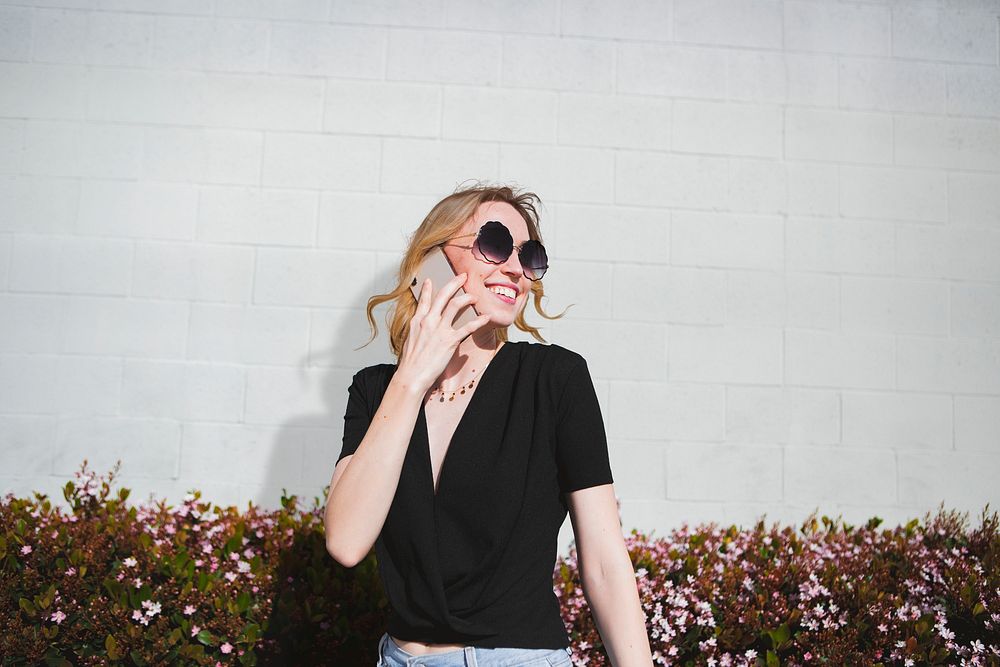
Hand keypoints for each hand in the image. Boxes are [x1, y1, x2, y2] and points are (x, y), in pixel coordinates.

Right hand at [395, 273, 490, 394]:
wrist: (411, 375)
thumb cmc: (411, 362)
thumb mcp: (410, 341)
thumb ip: (418, 331)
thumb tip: (423, 330)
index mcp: (417, 321)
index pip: (424, 300)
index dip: (427, 288)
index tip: (430, 280)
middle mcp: (428, 321)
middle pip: (443, 295)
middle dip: (454, 283)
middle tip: (463, 277)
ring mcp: (439, 329)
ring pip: (455, 305)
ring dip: (467, 298)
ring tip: (474, 296)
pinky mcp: (449, 340)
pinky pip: (468, 326)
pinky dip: (478, 320)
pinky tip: (485, 318)